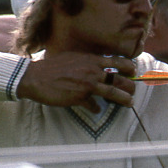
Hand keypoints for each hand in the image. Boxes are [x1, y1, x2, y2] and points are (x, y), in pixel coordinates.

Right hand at [16, 52, 136, 110]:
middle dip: (130, 86)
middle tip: (133, 90)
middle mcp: (92, 71)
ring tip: (130, 102)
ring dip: (124, 99)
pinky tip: (97, 109)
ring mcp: (87, 85)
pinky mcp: (80, 98)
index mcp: (92, 60)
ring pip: (113, 92)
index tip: (133, 71)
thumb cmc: (52, 67)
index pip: (118, 61)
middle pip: (119, 79)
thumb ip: (88, 61)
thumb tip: (99, 64)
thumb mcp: (74, 58)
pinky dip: (97, 108)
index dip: (128, 67)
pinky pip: (94, 105)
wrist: (34, 77)